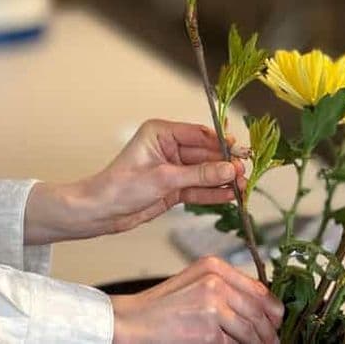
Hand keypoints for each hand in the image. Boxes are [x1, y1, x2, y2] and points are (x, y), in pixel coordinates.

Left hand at [24, 119, 245, 243]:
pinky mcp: (173, 187)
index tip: (239, 151)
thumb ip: (199, 175)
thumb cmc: (120, 187)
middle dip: (224, 163)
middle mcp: (168, 147)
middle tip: (244, 172)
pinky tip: (229, 195)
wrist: (100, 212)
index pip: (198, 134)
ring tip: (242, 186)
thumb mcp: (164, 179)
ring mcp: (171, 168)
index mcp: (160, 133)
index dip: (220, 143)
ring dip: (221, 179)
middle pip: (204, 153)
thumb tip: (228, 169)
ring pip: (203, 172)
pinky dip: (212, 192)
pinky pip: (197, 187)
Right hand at [112, 256, 282, 343]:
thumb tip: (261, 309)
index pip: (258, 288)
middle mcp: (216, 281)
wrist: (132, 321)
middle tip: (273, 342)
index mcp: (214, 266)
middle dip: (269, 331)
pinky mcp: (209, 330)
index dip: (273, 308)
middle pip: (259, 311)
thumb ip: (226, 289)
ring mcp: (213, 305)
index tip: (277, 321)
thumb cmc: (161, 307)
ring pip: (252, 331)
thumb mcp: (195, 285)